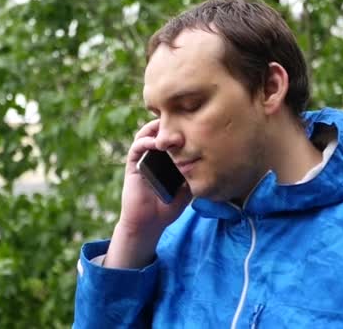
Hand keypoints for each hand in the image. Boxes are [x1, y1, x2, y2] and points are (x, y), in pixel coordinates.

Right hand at [104, 120, 191, 267]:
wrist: (149, 223)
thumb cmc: (168, 207)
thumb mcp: (187, 189)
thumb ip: (193, 175)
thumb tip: (210, 163)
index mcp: (166, 159)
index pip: (172, 138)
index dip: (180, 128)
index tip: (193, 123)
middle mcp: (153, 156)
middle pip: (158, 132)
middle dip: (169, 123)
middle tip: (181, 119)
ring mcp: (142, 159)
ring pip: (146, 135)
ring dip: (156, 128)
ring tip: (168, 127)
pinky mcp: (132, 165)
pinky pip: (136, 148)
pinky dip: (145, 141)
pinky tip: (155, 142)